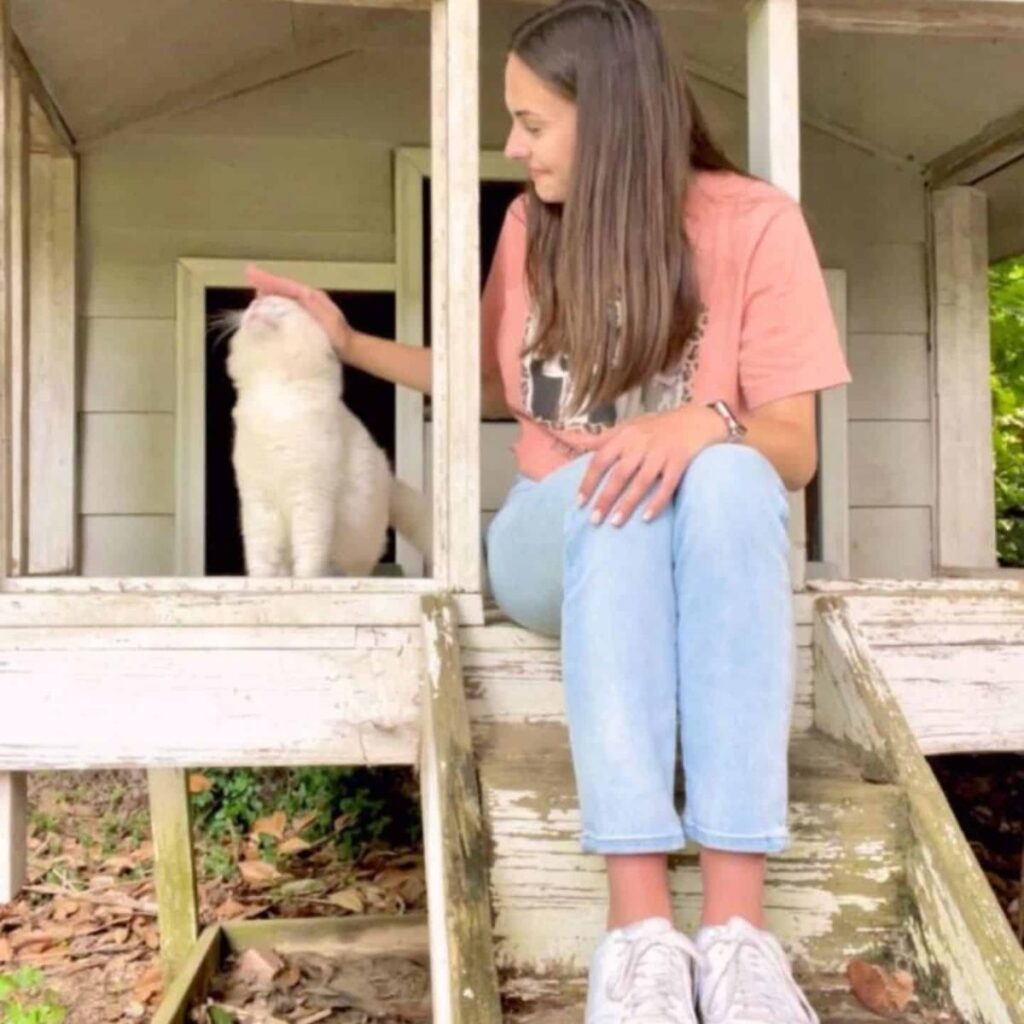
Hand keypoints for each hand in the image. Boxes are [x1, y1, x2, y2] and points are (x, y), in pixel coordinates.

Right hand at [244, 264, 353, 358]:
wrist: (350, 349)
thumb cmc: (339, 336)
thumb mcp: (328, 318)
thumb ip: (314, 304)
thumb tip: (297, 291)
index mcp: (311, 296)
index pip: (285, 284)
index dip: (267, 278)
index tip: (250, 272)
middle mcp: (307, 299)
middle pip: (282, 287)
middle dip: (265, 282)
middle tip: (248, 277)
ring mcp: (306, 309)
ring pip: (283, 297)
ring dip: (268, 293)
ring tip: (254, 291)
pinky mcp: (304, 320)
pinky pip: (286, 309)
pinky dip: (274, 306)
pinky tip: (266, 310)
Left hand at [577, 404, 728, 525]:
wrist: (695, 420)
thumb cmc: (655, 428)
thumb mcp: (627, 427)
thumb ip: (602, 439)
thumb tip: (570, 440)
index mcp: (625, 436)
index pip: (601, 460)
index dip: (589, 482)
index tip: (579, 503)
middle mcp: (642, 443)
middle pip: (619, 474)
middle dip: (605, 498)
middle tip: (594, 520)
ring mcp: (662, 452)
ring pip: (642, 481)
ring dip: (628, 503)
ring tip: (615, 523)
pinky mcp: (680, 461)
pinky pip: (668, 485)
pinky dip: (657, 501)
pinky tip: (647, 518)